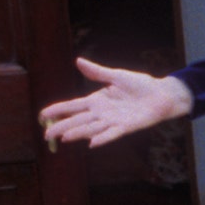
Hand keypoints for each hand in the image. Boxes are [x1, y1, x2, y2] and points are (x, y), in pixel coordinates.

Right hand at [37, 58, 192, 147]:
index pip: (72, 106)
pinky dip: (103, 138)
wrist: (161, 94)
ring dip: (78, 133)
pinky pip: (112, 134)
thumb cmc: (140, 85)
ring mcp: (113, 121)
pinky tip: (92, 143)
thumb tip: (78, 61)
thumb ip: (97, 72)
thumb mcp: (116, 76)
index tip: (42, 115)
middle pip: (78, 120)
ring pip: (91, 128)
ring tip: (64, 138)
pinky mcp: (126, 127)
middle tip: (46, 135)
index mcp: (97, 100)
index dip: (58, 110)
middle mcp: (102, 113)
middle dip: (62, 127)